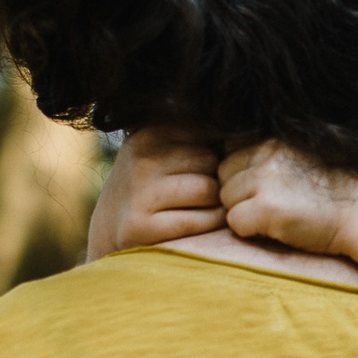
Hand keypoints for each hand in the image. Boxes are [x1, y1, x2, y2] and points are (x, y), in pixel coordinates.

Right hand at [86, 128, 222, 259]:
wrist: (111, 228)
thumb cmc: (154, 185)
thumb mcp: (165, 150)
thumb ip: (198, 135)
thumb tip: (246, 128)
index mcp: (150, 131)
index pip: (211, 134)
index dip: (215, 155)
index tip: (200, 170)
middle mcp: (142, 156)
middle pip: (212, 161)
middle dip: (215, 179)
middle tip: (200, 194)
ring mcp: (140, 190)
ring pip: (210, 189)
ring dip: (216, 203)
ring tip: (200, 208)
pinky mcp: (142, 225)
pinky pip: (202, 219)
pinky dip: (210, 223)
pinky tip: (198, 224)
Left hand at [218, 140, 357, 256]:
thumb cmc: (335, 190)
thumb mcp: (301, 157)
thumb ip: (270, 155)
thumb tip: (229, 162)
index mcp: (275, 139)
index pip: (231, 150)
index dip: (242, 171)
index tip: (263, 186)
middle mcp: (267, 154)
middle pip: (223, 174)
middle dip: (239, 192)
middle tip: (268, 205)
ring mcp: (265, 181)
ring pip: (226, 199)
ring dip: (243, 211)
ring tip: (275, 217)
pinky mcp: (266, 209)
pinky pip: (234, 223)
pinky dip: (250, 231)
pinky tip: (276, 228)